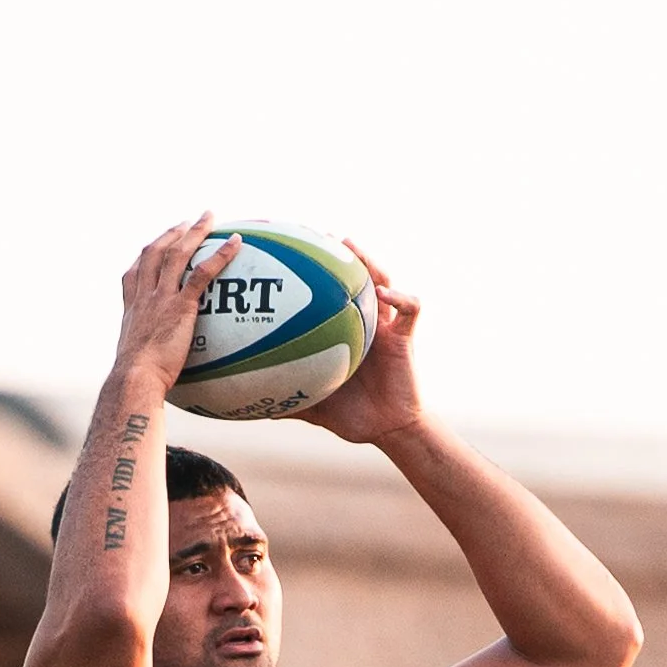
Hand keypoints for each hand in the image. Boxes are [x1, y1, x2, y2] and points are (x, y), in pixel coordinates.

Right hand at [111, 215, 239, 388]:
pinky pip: (202, 273)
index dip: (144, 258)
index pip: (134, 274)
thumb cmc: (136, 382)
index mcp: (132, 309)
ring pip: (178, 253)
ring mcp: (161, 298)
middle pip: (155, 253)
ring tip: (209, 218)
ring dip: (194, 232)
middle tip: (185, 222)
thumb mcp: (137, 366)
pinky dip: (220, 254)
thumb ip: (147, 360)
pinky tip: (236, 242)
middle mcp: (144, 296)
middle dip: (170, 233)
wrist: (135, 379)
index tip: (152, 247)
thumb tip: (156, 377)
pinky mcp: (180, 305)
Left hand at [298, 243, 425, 446]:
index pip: (332, 295)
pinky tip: (386, 293)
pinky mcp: (405, 337)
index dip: (319, 275)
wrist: (389, 430)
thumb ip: (291, 402)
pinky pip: (410, 309)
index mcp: (344, 333)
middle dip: (341, 254)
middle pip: (357, 278)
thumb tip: (256, 410)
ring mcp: (387, 327)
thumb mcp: (317, 407)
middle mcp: (366, 323)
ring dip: (369, 261)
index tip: (295, 257)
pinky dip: (401, 298)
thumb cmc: (355, 417)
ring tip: (350, 245)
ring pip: (384, 281)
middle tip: (319, 235)